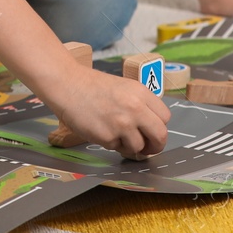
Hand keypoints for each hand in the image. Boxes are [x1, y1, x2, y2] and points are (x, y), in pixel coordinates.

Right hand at [43, 65, 170, 159]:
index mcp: (141, 93)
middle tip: (147, 148)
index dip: (159, 127)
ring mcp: (122, 124)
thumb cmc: (92, 85)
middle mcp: (135, 109)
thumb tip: (149, 130)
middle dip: (155, 145)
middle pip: (160, 136)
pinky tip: (100, 129)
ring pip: (139, 147)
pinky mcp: (107, 137)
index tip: (153, 133)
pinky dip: (110, 143)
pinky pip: (117, 148)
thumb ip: (139, 105)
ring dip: (129, 146)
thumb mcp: (124, 88)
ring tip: (115, 133)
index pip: (165, 118)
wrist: (67, 84)